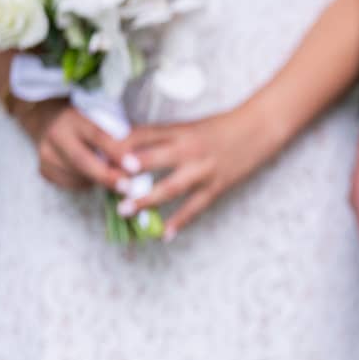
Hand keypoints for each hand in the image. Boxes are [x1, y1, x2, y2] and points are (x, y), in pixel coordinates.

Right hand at [21, 102, 131, 192]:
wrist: (46, 119)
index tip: (135, 166)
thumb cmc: (87, 118)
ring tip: (118, 180)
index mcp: (75, 118)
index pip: (98, 136)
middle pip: (83, 161)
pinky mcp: (43, 170)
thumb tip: (152, 151)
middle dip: (108, 177)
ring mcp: (46, 154)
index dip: (117, 152)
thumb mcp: (103, 116)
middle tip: (129, 189)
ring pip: (78, 176)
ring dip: (101, 181)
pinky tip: (94, 177)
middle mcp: (57, 135)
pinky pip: (72, 183)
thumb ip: (122, 133)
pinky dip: (88, 183)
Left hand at [116, 107, 276, 239]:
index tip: (98, 154)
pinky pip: (195, 207)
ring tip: (125, 211)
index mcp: (181, 131)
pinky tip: (165, 234)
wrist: (260, 127)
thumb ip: (163, 137)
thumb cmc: (222, 125)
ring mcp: (203, 169)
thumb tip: (129, 149)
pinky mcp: (217, 186)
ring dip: (146, 200)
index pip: (143, 135)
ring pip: (170, 187)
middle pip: (152, 160)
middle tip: (106, 183)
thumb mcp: (191, 125)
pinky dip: (180, 221)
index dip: (120, 145)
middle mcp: (189, 149)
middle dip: (128, 173)